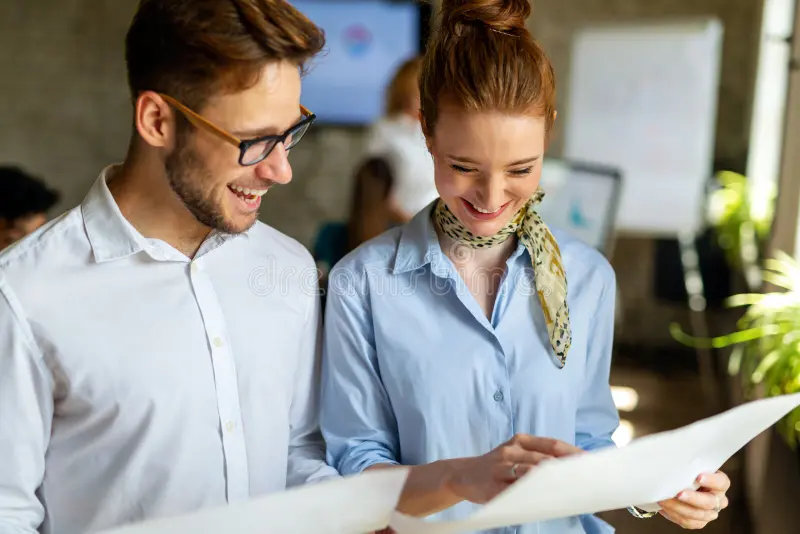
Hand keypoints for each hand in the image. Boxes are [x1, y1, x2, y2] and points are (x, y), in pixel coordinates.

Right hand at [448, 434, 582, 504]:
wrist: (462, 474)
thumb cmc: (495, 465)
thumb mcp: (514, 452)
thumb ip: (537, 456)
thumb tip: (569, 467)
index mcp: (520, 441)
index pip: (553, 444)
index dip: (573, 452)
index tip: (591, 461)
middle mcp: (511, 451)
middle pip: (547, 460)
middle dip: (568, 470)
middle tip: (587, 479)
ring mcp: (502, 469)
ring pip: (534, 474)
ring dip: (555, 482)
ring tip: (572, 489)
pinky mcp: (494, 487)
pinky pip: (518, 492)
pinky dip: (534, 495)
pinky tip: (547, 499)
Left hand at [657, 471, 730, 528]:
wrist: (680, 486)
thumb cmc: (687, 473)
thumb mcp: (691, 468)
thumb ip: (689, 467)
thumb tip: (674, 462)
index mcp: (720, 484)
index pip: (722, 482)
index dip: (712, 481)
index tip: (699, 477)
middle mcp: (718, 499)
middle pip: (710, 502)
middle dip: (693, 498)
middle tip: (679, 494)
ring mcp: (710, 513)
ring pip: (698, 515)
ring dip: (679, 508)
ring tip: (665, 500)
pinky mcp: (699, 522)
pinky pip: (688, 522)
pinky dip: (675, 515)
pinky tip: (664, 507)